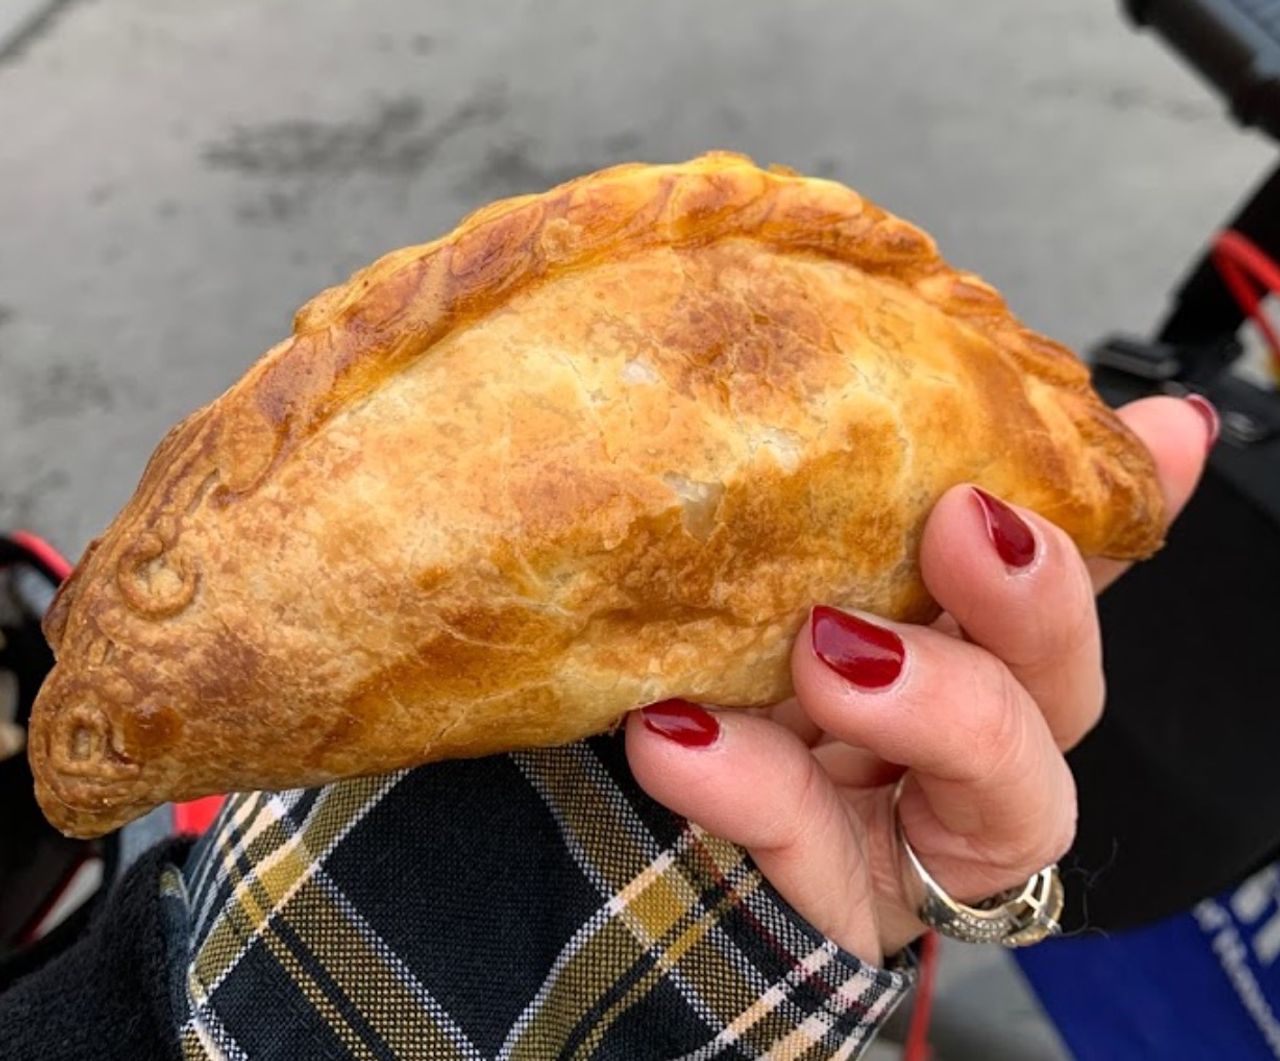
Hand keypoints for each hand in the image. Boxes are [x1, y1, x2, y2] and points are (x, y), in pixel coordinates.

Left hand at [625, 396, 1213, 963]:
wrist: (611, 820)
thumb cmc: (717, 672)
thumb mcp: (776, 568)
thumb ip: (844, 501)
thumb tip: (958, 398)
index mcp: (962, 655)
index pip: (1061, 581)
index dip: (1119, 518)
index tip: (1158, 434)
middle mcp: (967, 747)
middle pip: (1060, 685)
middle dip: (1039, 604)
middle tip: (971, 525)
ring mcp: (921, 834)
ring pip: (1002, 784)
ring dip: (930, 701)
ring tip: (826, 652)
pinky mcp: (842, 901)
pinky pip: (811, 844)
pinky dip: (753, 786)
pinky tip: (678, 734)